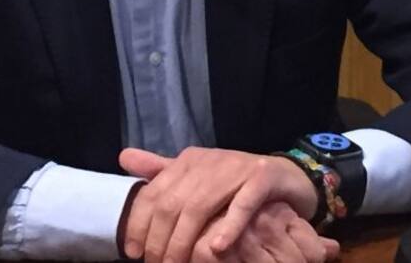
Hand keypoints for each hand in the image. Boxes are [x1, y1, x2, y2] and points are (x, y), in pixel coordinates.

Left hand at [118, 147, 318, 262]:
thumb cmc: (236, 183)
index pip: (154, 193)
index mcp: (188, 161)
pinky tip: (216, 249)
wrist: (287, 176)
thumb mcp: (197, 177)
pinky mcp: (262, 178)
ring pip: (201, 206)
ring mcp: (235, 168)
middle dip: (160, 239)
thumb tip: (123, 157)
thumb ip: (161, 171)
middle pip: (173, 203)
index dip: (139, 223)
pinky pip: (242, 204)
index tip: (133, 252)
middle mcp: (208, 161)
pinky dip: (228, 227)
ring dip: (185, 240)